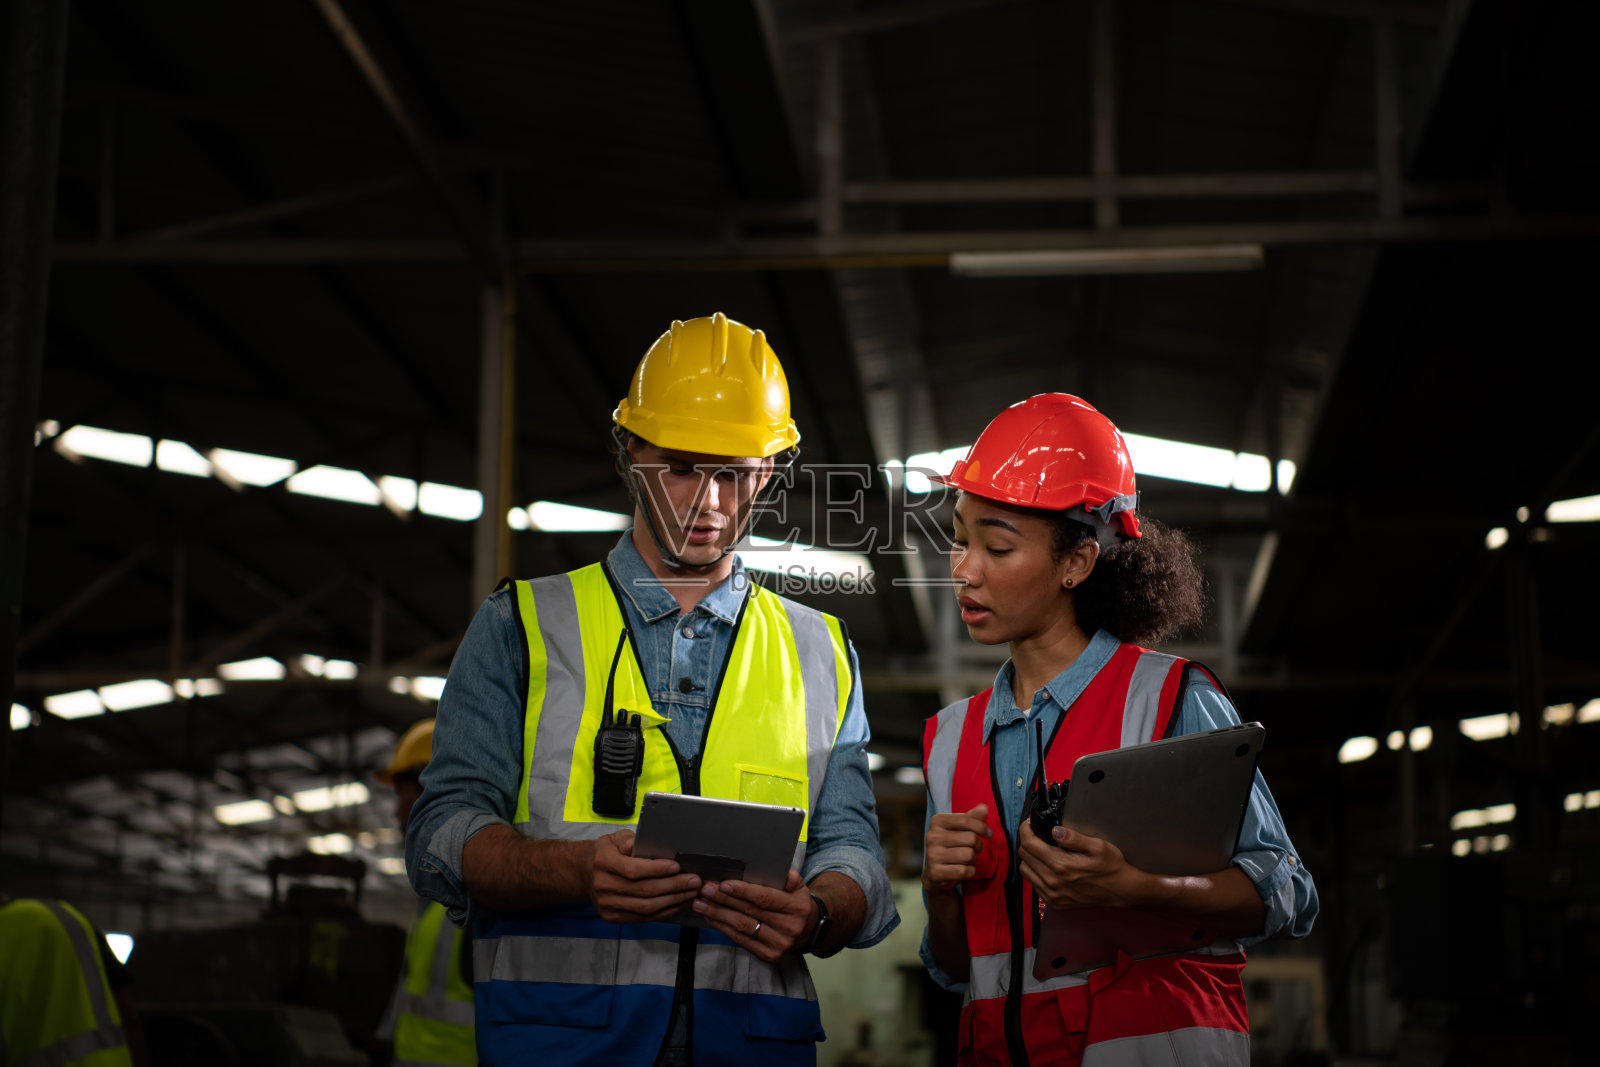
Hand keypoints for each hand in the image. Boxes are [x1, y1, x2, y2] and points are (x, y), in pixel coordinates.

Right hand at [589, 830, 701, 922]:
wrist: (585, 874)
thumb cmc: (606, 853)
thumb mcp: (614, 839)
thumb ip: (628, 840)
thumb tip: (638, 845)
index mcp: (604, 863)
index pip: (634, 870)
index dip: (657, 870)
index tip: (677, 867)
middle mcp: (604, 886)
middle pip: (644, 891)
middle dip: (673, 886)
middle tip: (693, 881)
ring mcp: (608, 905)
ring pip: (646, 907)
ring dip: (673, 901)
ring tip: (690, 892)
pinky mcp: (614, 917)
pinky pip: (644, 918)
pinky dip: (664, 911)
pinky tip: (678, 903)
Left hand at [692, 869, 812, 963]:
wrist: (809, 931)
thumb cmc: (797, 904)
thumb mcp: (800, 888)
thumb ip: (791, 878)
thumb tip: (785, 874)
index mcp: (797, 907)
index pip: (765, 899)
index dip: (743, 891)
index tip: (723, 884)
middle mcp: (789, 928)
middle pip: (750, 912)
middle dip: (724, 900)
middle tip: (705, 890)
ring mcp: (779, 944)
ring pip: (742, 927)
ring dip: (718, 914)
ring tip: (701, 904)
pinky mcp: (769, 955)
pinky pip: (741, 940)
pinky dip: (724, 928)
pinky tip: (711, 918)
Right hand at [922, 803, 992, 895]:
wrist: (935, 873)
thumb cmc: (951, 846)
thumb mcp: (959, 829)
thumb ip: (972, 818)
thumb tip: (985, 807)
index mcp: (937, 821)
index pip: (966, 820)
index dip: (982, 827)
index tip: (988, 834)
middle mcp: (932, 836)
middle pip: (971, 838)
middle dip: (978, 846)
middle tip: (972, 849)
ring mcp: (932, 855)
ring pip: (969, 855)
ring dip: (973, 860)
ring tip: (966, 860)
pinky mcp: (935, 872)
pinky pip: (964, 871)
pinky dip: (970, 872)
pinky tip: (962, 870)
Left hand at [1016, 820, 1147, 909]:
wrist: (1122, 891)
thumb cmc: (1111, 867)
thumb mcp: (1096, 846)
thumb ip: (1073, 837)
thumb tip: (1054, 830)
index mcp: (1061, 865)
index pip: (1029, 844)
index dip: (1025, 830)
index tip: (1029, 824)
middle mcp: (1053, 882)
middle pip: (1024, 857)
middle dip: (1027, 841)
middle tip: (1037, 835)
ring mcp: (1052, 895)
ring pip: (1026, 871)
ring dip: (1030, 858)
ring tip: (1042, 850)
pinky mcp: (1055, 903)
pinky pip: (1034, 885)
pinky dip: (1036, 873)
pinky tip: (1048, 866)